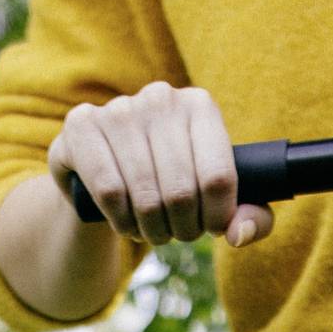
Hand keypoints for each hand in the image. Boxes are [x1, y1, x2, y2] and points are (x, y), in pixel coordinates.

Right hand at [48, 81, 273, 249]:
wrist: (103, 176)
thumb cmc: (168, 188)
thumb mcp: (214, 201)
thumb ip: (250, 217)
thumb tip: (240, 233)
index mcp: (200, 106)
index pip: (219, 177)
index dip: (217, 218)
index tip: (209, 229)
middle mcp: (161, 98)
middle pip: (182, 191)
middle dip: (182, 229)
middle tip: (176, 234)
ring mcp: (120, 108)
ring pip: (146, 195)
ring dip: (151, 231)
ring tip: (150, 230)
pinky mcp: (82, 126)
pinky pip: (110, 191)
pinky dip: (121, 221)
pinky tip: (124, 222)